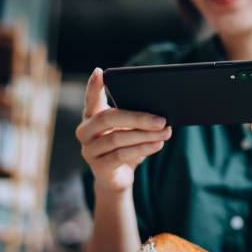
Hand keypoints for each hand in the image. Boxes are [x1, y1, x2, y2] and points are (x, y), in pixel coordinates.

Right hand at [75, 68, 171, 192]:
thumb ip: (136, 119)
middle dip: (138, 117)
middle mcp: (85, 131)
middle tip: (161, 119)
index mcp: (92, 117)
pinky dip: (143, 148)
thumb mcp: (129, 130)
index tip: (100, 72)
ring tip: (165, 132)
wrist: (117, 178)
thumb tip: (161, 114)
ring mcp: (89, 150)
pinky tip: (157, 144)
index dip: (94, 86)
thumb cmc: (125, 147)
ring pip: (118, 138)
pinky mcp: (98, 167)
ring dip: (145, 135)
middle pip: (109, 117)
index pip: (91, 99)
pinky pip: (122, 155)